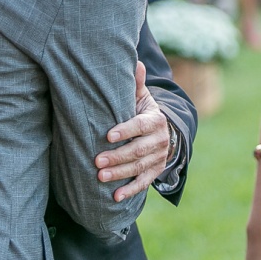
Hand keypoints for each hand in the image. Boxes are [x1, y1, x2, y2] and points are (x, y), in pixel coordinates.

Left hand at [95, 62, 170, 201]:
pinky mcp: (155, 171)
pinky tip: (115, 197)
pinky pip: (144, 182)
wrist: (163, 132)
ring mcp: (158, 157)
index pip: (140, 126)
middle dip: (118, 156)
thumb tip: (136, 62)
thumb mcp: (141, 97)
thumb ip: (136, 84)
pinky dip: (130, 190)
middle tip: (97, 161)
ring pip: (139, 167)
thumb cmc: (142, 111)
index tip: (108, 135)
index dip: (125, 130)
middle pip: (138, 150)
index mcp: (155, 120)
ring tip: (100, 177)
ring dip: (120, 174)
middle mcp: (159, 140)